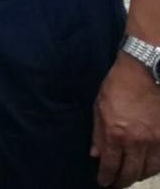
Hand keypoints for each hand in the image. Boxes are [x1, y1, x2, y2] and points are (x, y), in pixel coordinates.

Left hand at [92, 55, 159, 186]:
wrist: (145, 72)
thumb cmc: (118, 87)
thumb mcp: (99, 107)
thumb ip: (98, 134)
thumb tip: (96, 155)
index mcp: (116, 134)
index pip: (110, 165)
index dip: (106, 177)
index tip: (104, 183)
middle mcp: (137, 142)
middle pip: (131, 172)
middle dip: (122, 181)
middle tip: (117, 185)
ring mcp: (155, 140)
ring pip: (149, 169)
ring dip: (139, 176)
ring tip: (131, 176)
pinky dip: (155, 168)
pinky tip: (148, 168)